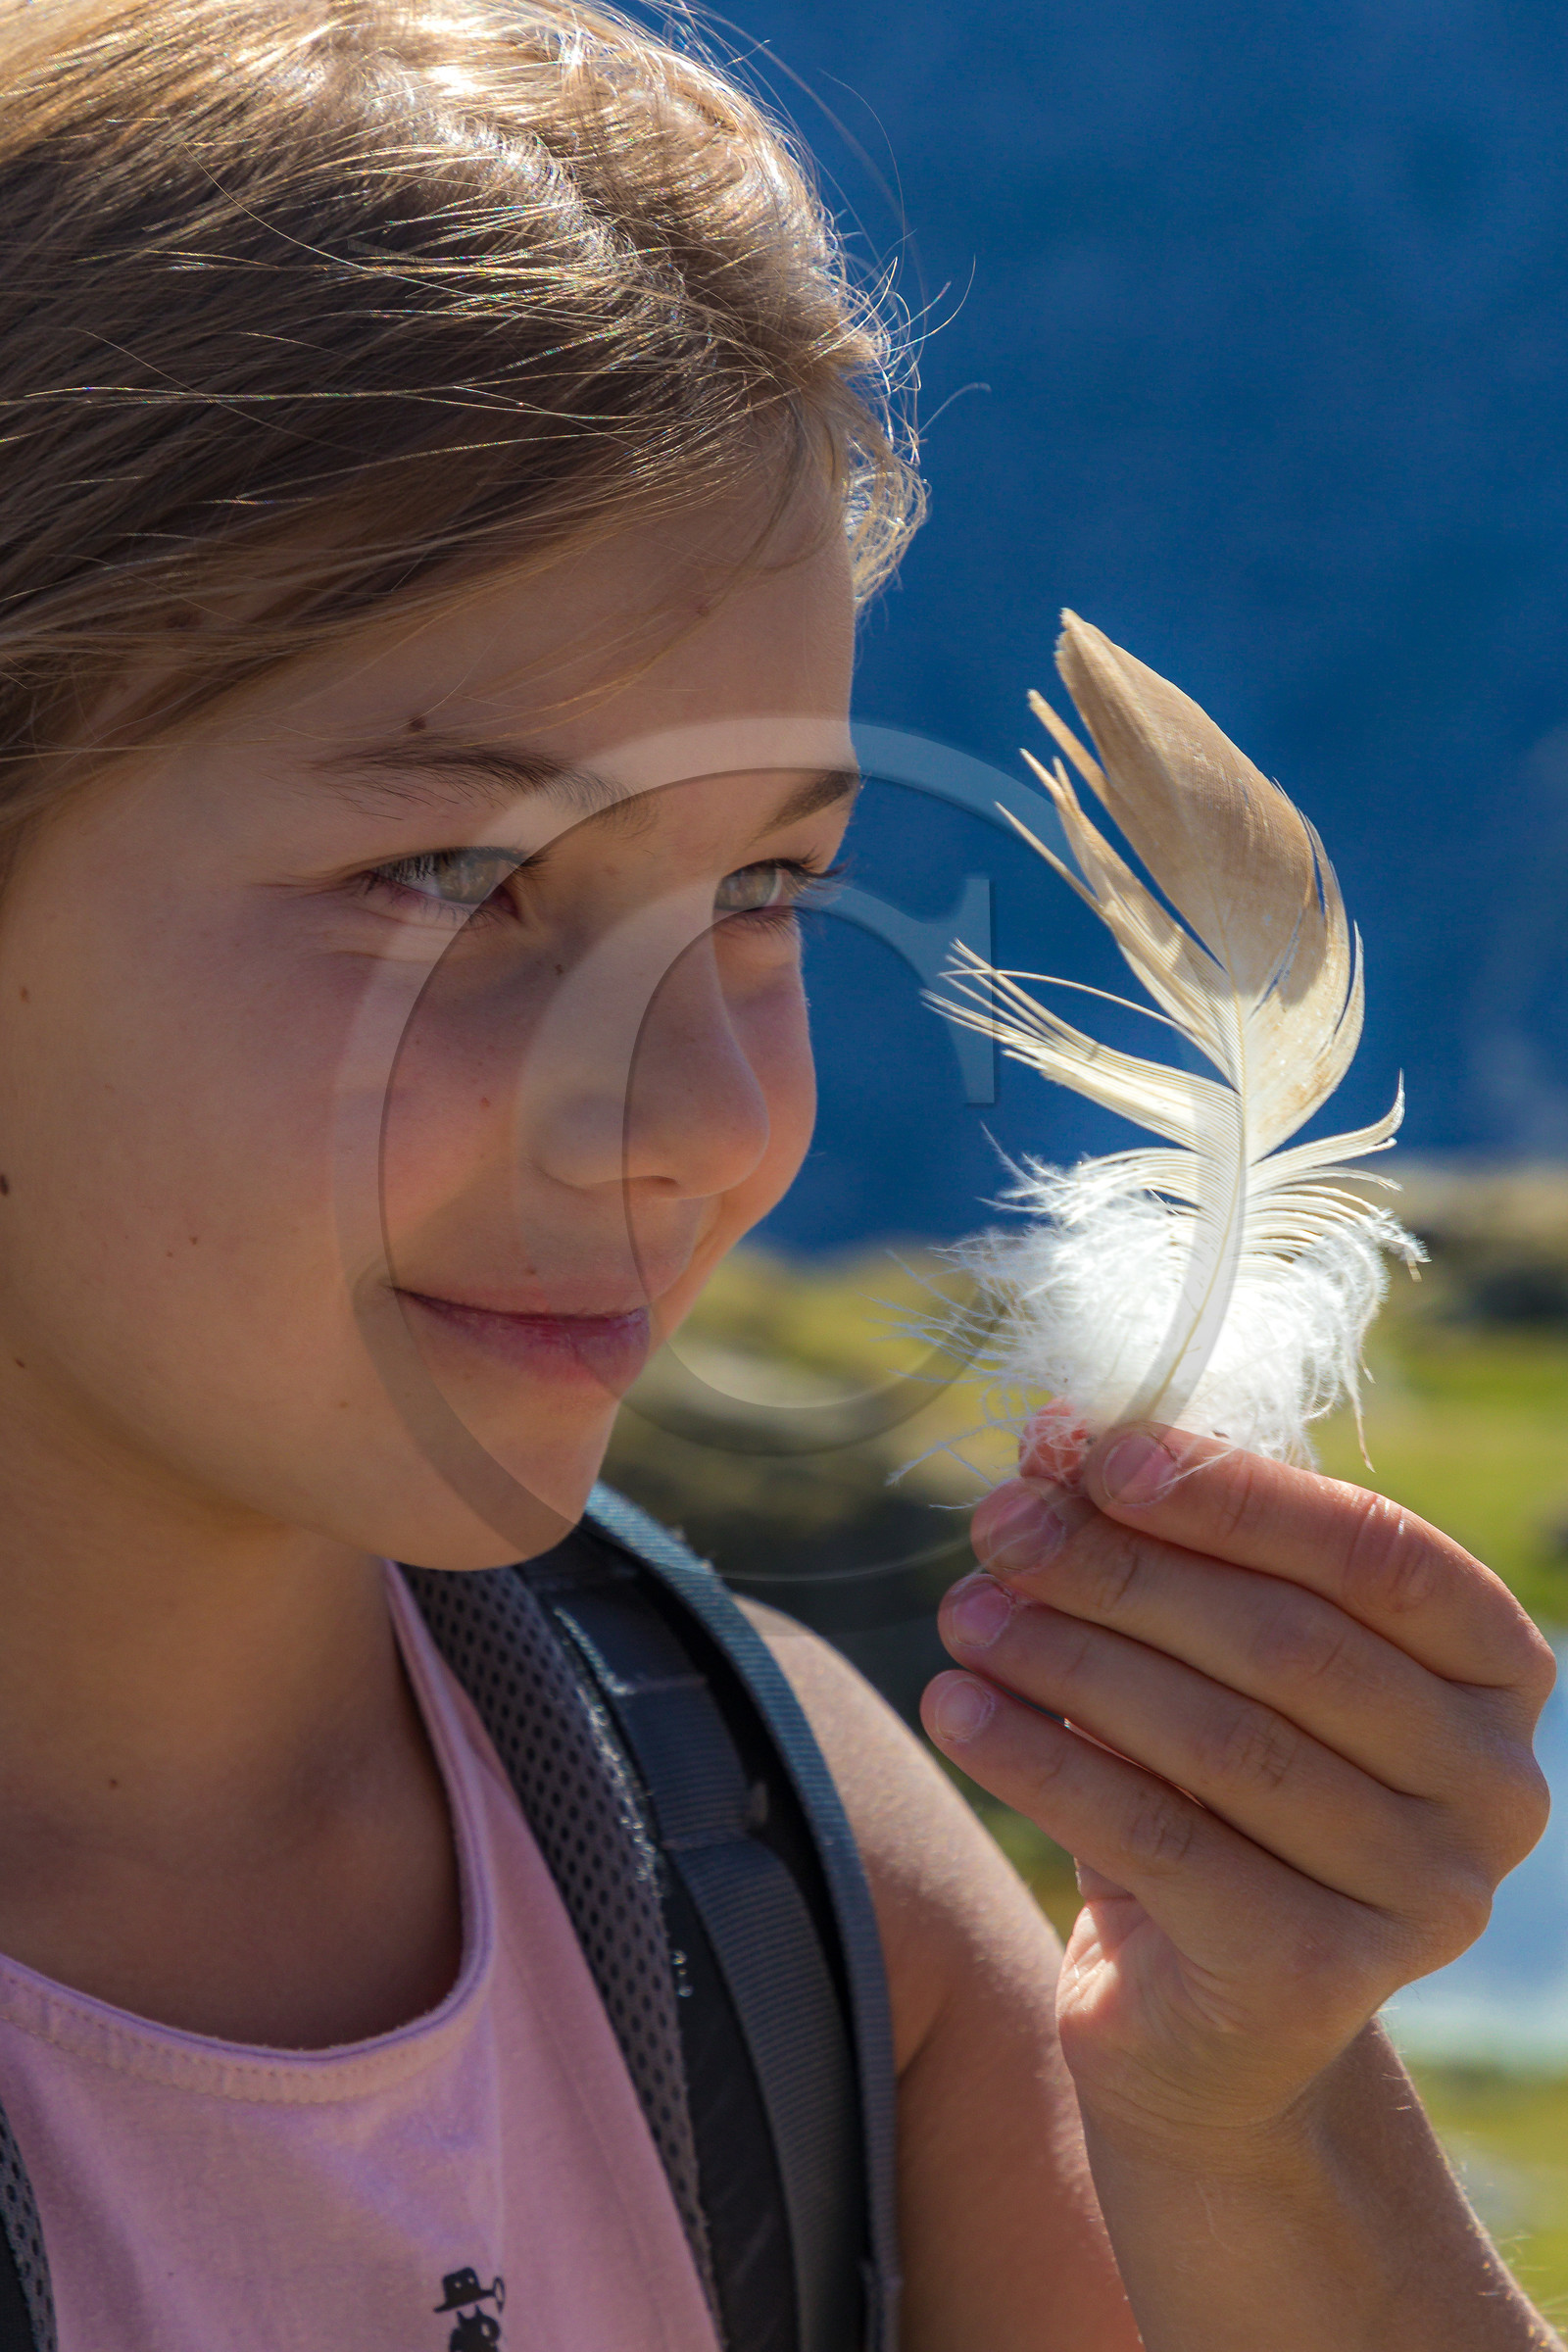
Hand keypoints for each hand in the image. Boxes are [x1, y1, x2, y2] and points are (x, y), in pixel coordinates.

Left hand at [920, 1426, 1555, 2157]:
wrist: (1208, 2021)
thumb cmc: (1211, 1791)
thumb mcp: (1201, 1654)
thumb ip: (1158, 1544)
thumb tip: (1052, 1437)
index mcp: (1495, 1668)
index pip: (1375, 1551)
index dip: (1233, 1496)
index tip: (1094, 1456)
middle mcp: (1492, 1783)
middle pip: (1289, 1643)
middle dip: (1124, 1571)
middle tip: (1000, 1528)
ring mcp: (1422, 1893)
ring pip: (1221, 1741)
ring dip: (1070, 1659)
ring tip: (966, 1613)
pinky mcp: (1318, 1978)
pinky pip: (1158, 1839)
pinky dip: (1041, 1764)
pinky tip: (958, 1709)